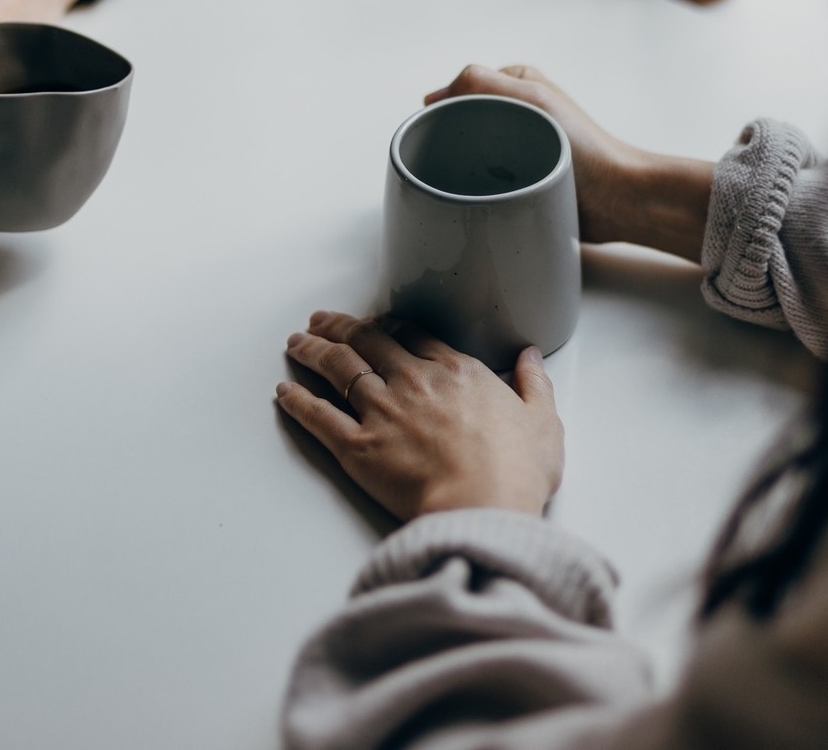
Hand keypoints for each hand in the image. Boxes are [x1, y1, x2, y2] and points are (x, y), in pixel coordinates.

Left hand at [276, 310, 563, 521]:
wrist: (483, 509)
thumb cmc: (516, 472)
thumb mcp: (543, 422)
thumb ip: (534, 384)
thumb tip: (531, 357)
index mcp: (456, 372)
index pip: (412, 335)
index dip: (387, 325)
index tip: (374, 322)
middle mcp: (413, 382)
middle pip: (367, 342)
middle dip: (340, 326)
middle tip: (321, 319)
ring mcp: (382, 411)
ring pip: (338, 368)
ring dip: (313, 351)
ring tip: (296, 341)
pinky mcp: (358, 447)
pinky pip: (318, 417)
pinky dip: (298, 401)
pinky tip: (283, 391)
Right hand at [427, 65, 713, 263]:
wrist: (617, 199)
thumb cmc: (584, 148)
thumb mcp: (531, 99)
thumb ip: (482, 82)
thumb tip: (433, 98)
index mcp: (517, 84)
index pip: (460, 90)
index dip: (443, 111)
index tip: (437, 135)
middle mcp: (517, 112)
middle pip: (461, 123)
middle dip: (450, 142)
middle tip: (449, 164)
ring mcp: (518, 146)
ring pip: (469, 154)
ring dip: (462, 169)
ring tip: (465, 183)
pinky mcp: (521, 178)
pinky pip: (484, 181)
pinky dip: (476, 188)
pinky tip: (476, 198)